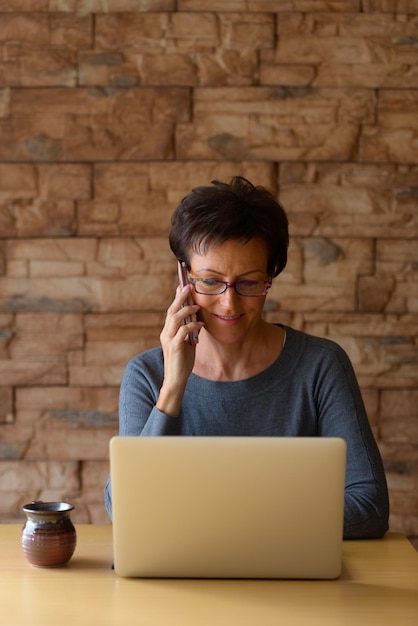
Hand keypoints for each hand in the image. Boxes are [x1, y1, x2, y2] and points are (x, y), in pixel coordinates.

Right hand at [156, 285, 203, 415]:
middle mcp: (165, 333)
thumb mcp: (187, 344)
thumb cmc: (182, 362)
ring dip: (186, 310)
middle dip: (180, 298)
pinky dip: (192, 325)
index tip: (182, 286)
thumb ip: (189, 332)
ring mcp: (168, 340)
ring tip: (197, 305)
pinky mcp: (174, 347)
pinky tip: (200, 324)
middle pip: (171, 311)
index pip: (171, 311)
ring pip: (175, 318)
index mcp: (168, 332)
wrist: (176, 380)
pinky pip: (183, 331)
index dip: (176, 298)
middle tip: (188, 287)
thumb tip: (197, 320)